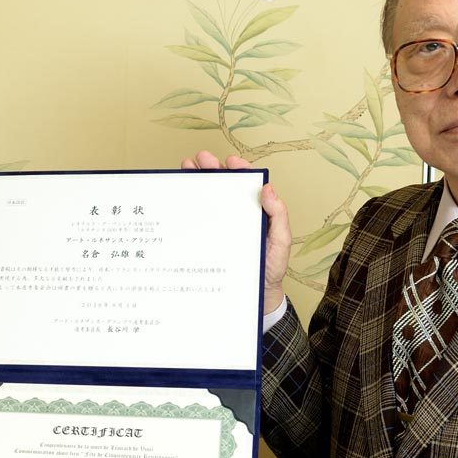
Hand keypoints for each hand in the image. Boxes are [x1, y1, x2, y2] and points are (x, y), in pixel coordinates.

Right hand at [181, 150, 290, 315]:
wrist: (256, 298)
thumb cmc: (270, 269)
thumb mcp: (281, 242)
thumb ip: (278, 216)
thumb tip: (269, 189)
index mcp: (256, 212)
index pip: (247, 185)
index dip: (239, 170)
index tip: (230, 161)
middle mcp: (237, 216)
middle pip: (224, 187)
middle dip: (211, 169)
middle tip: (201, 159)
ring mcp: (220, 227)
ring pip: (207, 200)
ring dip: (196, 181)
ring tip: (186, 167)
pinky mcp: (207, 241)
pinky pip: (196, 222)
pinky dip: (185, 208)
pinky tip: (177, 197)